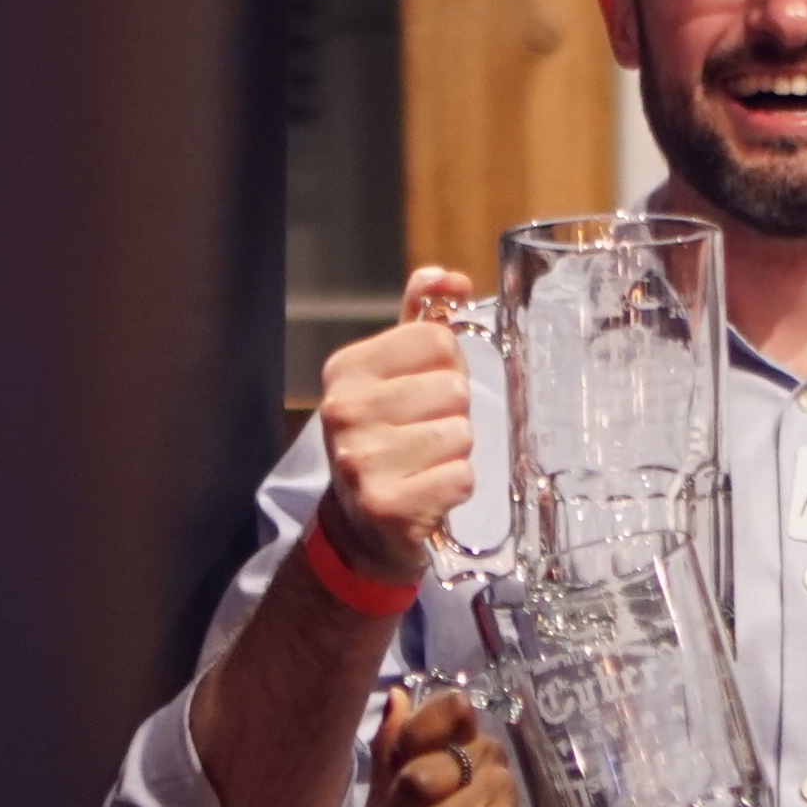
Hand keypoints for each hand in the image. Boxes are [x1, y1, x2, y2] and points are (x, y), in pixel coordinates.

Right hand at [311, 266, 480, 584]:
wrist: (360, 527)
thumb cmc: (387, 440)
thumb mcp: (393, 375)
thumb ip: (420, 320)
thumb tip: (449, 278)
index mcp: (347, 369)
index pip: (438, 340)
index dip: (445, 368)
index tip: (422, 393)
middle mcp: (344, 411)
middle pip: (454, 388)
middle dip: (452, 414)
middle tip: (423, 436)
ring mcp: (362, 460)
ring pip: (461, 434)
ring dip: (456, 453)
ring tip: (424, 464)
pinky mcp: (387, 505)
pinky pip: (461, 477)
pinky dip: (455, 488)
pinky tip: (427, 493)